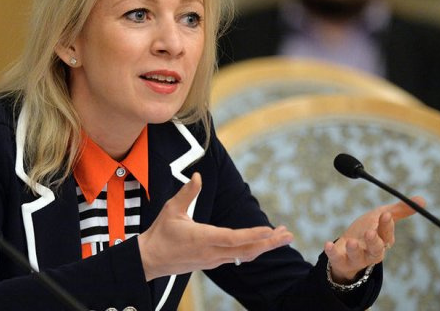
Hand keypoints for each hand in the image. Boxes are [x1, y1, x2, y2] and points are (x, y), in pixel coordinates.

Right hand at [138, 172, 293, 280]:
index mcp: (202, 238)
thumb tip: (199, 176)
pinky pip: (238, 258)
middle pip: (246, 250)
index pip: (233, 238)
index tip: (270, 230)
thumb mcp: (171, 210)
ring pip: (244, 256)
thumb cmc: (160, 234)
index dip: (253, 234)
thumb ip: (188, 193)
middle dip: (269, 243)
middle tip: (289, 234)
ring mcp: (213, 260)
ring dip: (264, 246)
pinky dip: (253, 250)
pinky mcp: (212, 262)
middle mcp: (211, 253)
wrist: (150, 261)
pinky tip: (261, 243)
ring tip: (281, 236)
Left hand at [324, 196, 425, 282]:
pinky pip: (337, 258)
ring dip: (354, 249)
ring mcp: (356, 257)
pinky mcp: (341, 260)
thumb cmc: (366, 230)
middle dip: (374, 241)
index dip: (387, 225)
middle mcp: (371, 251)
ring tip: (351, 242)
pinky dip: (333, 252)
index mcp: (382, 240)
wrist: (346, 248)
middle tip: (370, 232)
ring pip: (358, 256)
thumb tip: (421, 200)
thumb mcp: (380, 217)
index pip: (387, 234)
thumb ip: (398, 210)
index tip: (385, 215)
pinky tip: (328, 244)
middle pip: (376, 249)